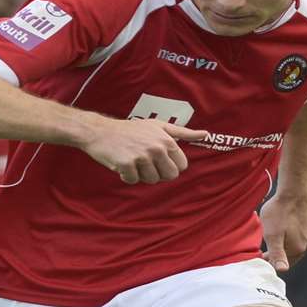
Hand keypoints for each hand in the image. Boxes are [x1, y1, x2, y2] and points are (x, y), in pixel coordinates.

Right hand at [78, 117, 204, 183]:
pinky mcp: (126, 164)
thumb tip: (206, 134)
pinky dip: (126, 176)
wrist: (100, 131)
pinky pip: (133, 181)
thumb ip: (183, 132)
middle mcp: (156, 148)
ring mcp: (141, 156)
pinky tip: (121, 164)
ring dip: (141, 175)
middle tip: (145, 162)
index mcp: (167, 140)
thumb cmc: (131, 129)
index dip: (169, 166)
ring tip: (132, 160)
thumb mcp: (159, 126)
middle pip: (169, 176)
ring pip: (151, 180)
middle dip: (158, 173)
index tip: (157, 159)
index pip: (181, 167)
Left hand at [260, 194, 306, 272]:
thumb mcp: (272, 235)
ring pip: (299, 243)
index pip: (283, 263)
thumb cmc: (281, 211)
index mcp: (299, 249)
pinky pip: (304, 232)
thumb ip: (277, 255)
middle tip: (266, 246)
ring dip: (288, 242)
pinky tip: (289, 225)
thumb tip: (282, 270)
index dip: (270, 260)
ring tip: (277, 234)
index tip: (260, 254)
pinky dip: (297, 232)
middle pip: (292, 255)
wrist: (296, 189)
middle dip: (280, 253)